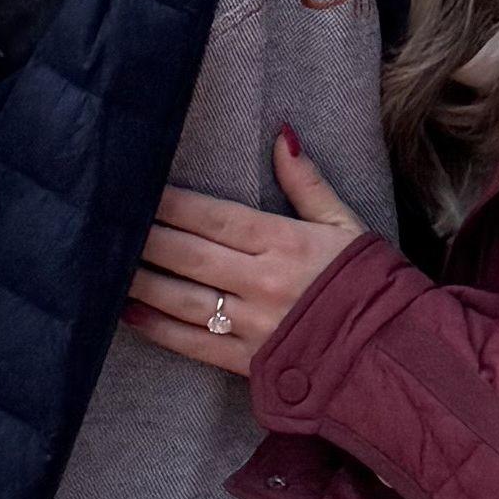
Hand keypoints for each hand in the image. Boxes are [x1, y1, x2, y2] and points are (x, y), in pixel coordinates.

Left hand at [118, 127, 376, 383]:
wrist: (395, 358)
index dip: (172, 203)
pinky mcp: (246, 363)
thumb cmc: (371, 286)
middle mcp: (262, 283)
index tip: (138, 187)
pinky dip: (157, 329)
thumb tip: (281, 134)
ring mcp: (252, 326)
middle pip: (189, 254)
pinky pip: (192, 344)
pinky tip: (127, 313)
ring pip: (182, 299)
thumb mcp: (346, 226)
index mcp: (285, 243)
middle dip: (144, 237)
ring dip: (140, 281)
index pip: (215, 218)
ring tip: (104, 264)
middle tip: (105, 220)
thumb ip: (307, 183)